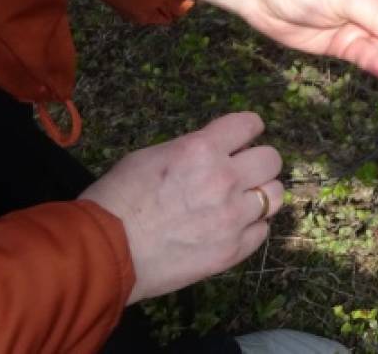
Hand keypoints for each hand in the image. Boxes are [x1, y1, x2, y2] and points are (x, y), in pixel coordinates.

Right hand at [80, 112, 282, 304]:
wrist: (104, 252)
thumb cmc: (117, 200)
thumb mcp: (151, 155)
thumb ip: (191, 150)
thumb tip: (212, 151)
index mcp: (202, 149)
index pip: (249, 125)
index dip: (249, 129)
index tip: (246, 136)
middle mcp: (224, 179)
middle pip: (271, 160)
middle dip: (258, 162)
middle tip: (244, 171)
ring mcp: (232, 217)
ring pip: (274, 196)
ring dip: (260, 195)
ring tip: (242, 201)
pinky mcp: (232, 251)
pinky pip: (262, 232)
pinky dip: (250, 228)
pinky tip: (232, 228)